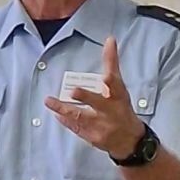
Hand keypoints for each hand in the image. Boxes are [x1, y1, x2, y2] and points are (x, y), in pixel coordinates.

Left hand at [43, 36, 144, 159]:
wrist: (130, 140)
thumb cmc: (122, 108)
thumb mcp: (120, 86)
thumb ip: (112, 63)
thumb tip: (110, 39)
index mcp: (119, 96)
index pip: (115, 83)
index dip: (110, 79)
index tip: (105, 74)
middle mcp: (111, 111)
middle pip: (98, 103)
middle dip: (86, 97)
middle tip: (74, 91)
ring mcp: (102, 125)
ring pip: (82, 117)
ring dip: (64, 109)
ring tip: (49, 101)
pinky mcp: (93, 136)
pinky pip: (76, 128)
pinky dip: (65, 121)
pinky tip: (56, 114)